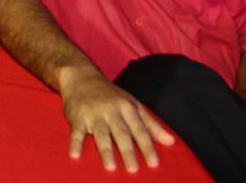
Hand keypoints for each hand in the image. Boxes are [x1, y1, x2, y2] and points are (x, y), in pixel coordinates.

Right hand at [58, 65, 175, 171]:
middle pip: (121, 133)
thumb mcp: (132, 104)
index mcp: (127, 107)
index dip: (147, 146)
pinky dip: (75, 143)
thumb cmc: (110, 94)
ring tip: (111, 167)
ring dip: (105, 150)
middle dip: (127, 151)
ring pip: (101, 134)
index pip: (139, 129)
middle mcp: (111, 110)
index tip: (153, 163)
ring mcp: (93, 113)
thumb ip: (151, 124)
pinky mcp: (77, 117)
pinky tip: (75, 155)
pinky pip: (76, 131)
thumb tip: (171, 142)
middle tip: (133, 169)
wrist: (80, 76)